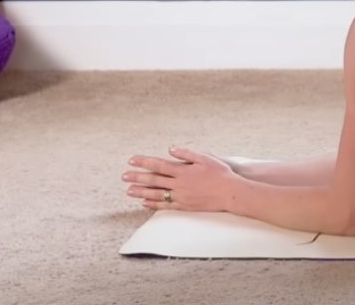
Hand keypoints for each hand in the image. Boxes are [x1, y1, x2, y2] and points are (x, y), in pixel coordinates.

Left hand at [123, 146, 242, 212]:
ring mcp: (180, 196)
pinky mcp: (184, 206)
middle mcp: (179, 184)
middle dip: (137, 177)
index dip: (144, 162)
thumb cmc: (220, 174)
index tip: (132, 160)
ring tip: (129, 191)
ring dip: (141, 192)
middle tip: (124, 176)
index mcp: (183, 171)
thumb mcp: (205, 158)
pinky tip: (145, 203)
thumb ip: (186, 154)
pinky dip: (153, 204)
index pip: (158, 165)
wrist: (230, 192)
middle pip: (154, 180)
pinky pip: (165, 205)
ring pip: (156, 194)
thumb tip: (171, 150)